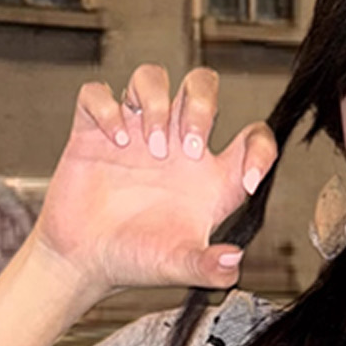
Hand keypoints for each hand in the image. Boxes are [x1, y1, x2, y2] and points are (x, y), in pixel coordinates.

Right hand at [30, 64, 277, 297]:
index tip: (248, 179)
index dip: (261, 148)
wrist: (84, 262)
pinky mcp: (94, 132)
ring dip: (155, 102)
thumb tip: (232, 261)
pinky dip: (106, 108)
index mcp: (208, 176)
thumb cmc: (135, 261)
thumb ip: (207, 268)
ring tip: (149, 146)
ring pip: (152, 78)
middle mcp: (175, 146)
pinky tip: (112, 141)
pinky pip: (98, 94)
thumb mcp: (177, 267)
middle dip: (199, 105)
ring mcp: (135, 133)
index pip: (252, 138)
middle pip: (202, 85)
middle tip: (187, 147)